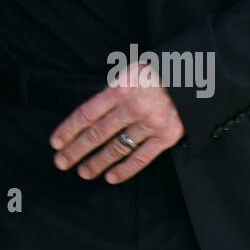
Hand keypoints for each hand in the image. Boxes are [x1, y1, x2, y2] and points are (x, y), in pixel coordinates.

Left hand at [49, 71, 184, 184]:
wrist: (194, 76)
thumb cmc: (157, 71)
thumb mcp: (129, 71)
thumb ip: (111, 92)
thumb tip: (91, 114)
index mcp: (120, 88)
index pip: (87, 113)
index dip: (69, 129)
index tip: (55, 142)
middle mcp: (133, 108)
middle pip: (97, 134)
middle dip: (76, 150)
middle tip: (61, 162)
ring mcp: (150, 124)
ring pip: (117, 148)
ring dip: (97, 162)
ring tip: (82, 172)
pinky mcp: (166, 137)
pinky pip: (142, 157)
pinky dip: (125, 169)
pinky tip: (110, 177)